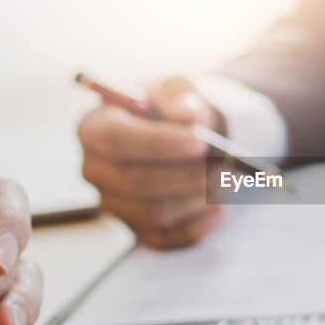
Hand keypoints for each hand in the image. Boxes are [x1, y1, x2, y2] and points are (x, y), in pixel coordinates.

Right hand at [78, 76, 226, 248]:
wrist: (179, 135)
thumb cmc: (170, 108)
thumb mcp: (175, 87)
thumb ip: (178, 94)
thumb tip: (187, 115)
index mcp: (94, 128)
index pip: (116, 141)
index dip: (159, 144)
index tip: (199, 142)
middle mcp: (95, 170)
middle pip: (137, 182)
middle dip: (188, 175)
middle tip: (226, 167)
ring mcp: (113, 203)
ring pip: (155, 213)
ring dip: (198, 200)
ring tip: (231, 181)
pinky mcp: (134, 227)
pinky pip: (165, 237)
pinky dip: (197, 226)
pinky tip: (220, 209)